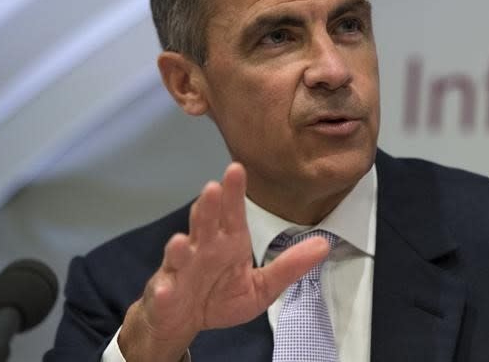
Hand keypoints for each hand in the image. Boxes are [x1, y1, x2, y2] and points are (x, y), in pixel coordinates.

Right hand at [118, 162, 328, 361]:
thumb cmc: (222, 295)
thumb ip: (289, 266)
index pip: (233, 214)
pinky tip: (164, 287)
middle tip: (212, 188)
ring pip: (180, 253)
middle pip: (205, 225)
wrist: (186, 320)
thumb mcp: (263, 286)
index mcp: (229, 243)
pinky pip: (163, 291)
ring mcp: (181, 270)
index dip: (233, 192)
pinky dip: (163, 289)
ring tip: (181, 238)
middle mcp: (203, 249)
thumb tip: (325, 244)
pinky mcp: (165, 293)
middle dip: (207, 208)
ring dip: (179, 246)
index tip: (237, 168)